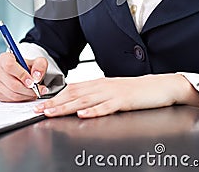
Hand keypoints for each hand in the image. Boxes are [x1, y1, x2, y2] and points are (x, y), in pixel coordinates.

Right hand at [0, 52, 48, 101]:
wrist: (21, 73)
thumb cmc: (27, 67)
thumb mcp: (37, 61)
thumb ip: (39, 66)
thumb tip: (36, 77)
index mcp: (4, 58)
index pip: (9, 65)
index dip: (21, 74)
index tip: (32, 81)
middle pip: (12, 83)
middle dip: (28, 89)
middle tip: (38, 89)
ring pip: (12, 94)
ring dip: (26, 95)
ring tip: (36, 92)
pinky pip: (11, 100)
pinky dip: (22, 99)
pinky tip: (28, 95)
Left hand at [34, 74, 198, 117]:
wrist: (159, 86)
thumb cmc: (135, 91)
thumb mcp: (112, 91)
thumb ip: (95, 95)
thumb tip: (77, 101)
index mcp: (99, 83)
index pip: (72, 89)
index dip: (55, 97)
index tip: (41, 105)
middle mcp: (102, 86)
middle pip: (74, 94)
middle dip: (55, 103)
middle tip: (39, 110)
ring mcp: (113, 93)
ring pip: (85, 100)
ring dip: (67, 107)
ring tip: (52, 112)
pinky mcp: (124, 101)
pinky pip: (106, 106)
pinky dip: (93, 111)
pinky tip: (83, 115)